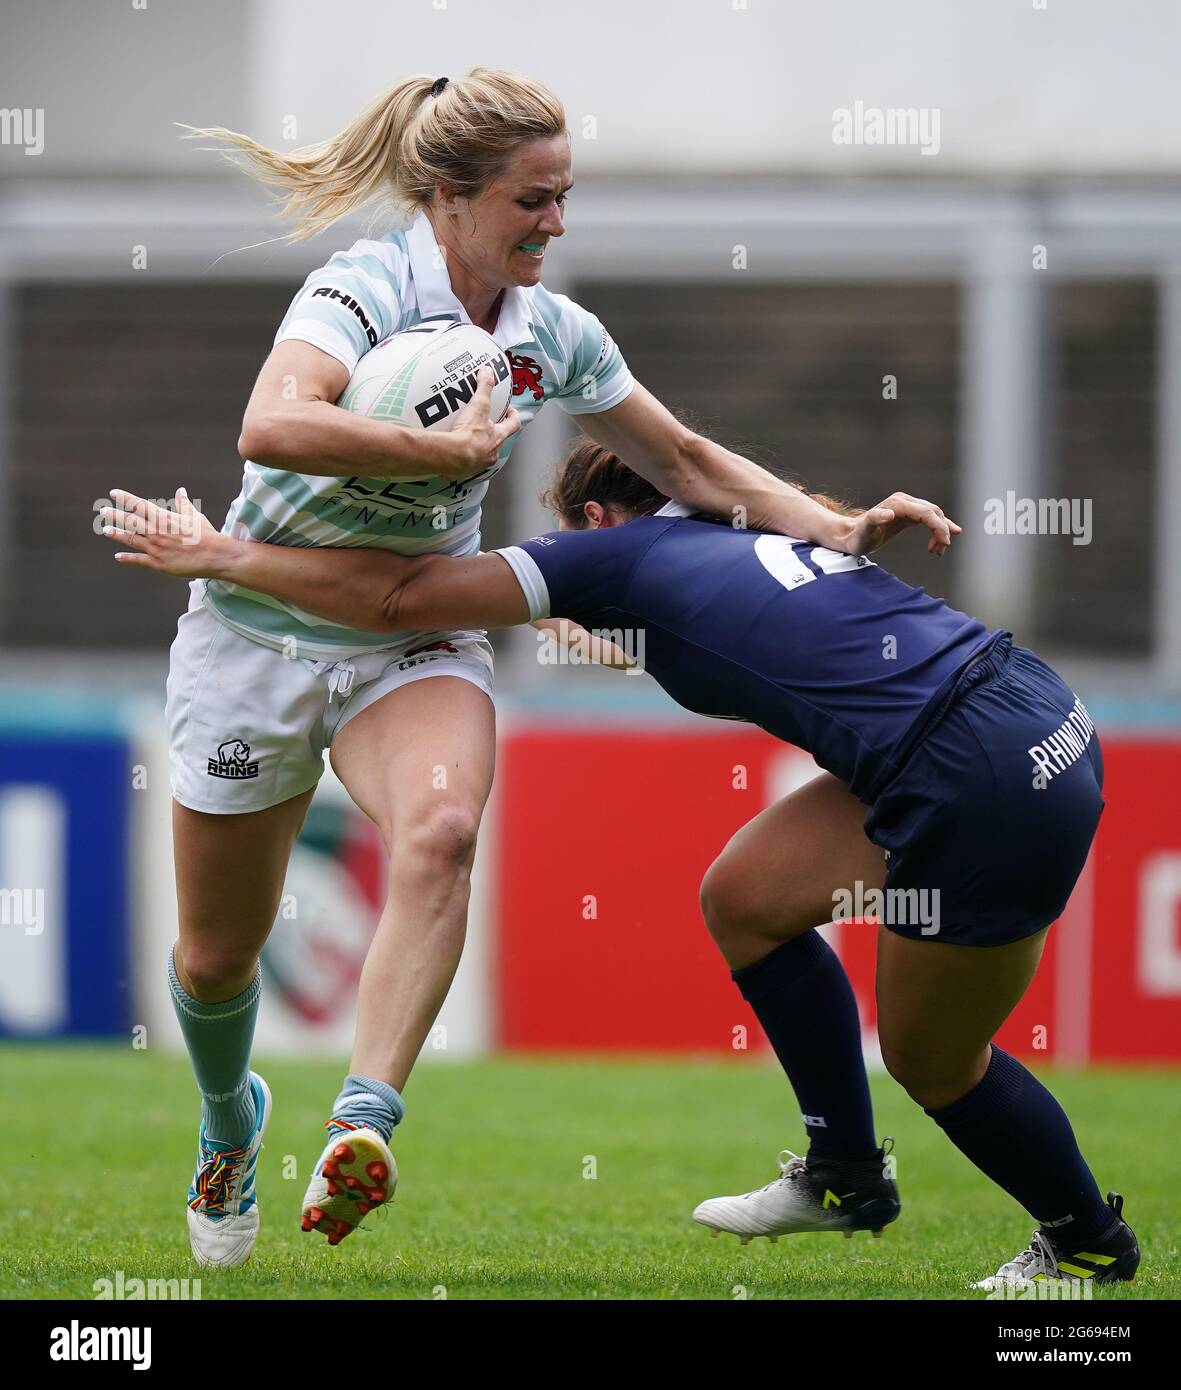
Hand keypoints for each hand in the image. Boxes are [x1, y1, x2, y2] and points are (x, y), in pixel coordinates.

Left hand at [100, 488, 239, 578]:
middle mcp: (156, 532)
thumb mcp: (194, 516)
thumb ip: (183, 504)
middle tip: (102, 511)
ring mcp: (155, 548)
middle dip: (115, 515)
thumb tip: (180, 491)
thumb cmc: (206, 535)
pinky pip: (139, 560)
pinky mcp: (158, 564)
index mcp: (164, 519)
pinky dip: (127, 558)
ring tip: (105, 530)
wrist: (214, 555)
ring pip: (131, 539)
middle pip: (130, 522)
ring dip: (117, 534)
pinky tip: (118, 556)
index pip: (139, 505)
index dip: (125, 499)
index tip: (113, 493)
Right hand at [442, 366, 520, 477]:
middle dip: (493, 433)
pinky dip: (461, 457)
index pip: (513, 425)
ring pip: (482, 454)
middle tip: (484, 424)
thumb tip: (488, 371)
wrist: (451, 457)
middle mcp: (491, 453)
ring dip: (476, 446)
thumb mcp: (478, 405)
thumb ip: (484, 387)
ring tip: (465, 437)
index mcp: (498, 437)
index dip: (513, 417)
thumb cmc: (468, 435)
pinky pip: (465, 463)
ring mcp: (479, 464)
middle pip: (497, 441)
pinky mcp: (464, 471)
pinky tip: (451, 450)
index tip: (510, 412)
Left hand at [837, 492, 960, 556]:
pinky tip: (945, 537)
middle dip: (941, 531)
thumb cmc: (857, 536)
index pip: (927, 512)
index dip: (939, 527)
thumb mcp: (864, 531)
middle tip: (939, 552)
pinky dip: (938, 527)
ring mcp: (907, 506)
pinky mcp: (907, 514)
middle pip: (934, 512)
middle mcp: (904, 502)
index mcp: (898, 504)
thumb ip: (875, 519)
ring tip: (938, 551)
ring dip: (940, 532)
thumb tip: (890, 514)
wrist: (850, 536)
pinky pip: (929, 518)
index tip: (943, 543)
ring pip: (934, 515)